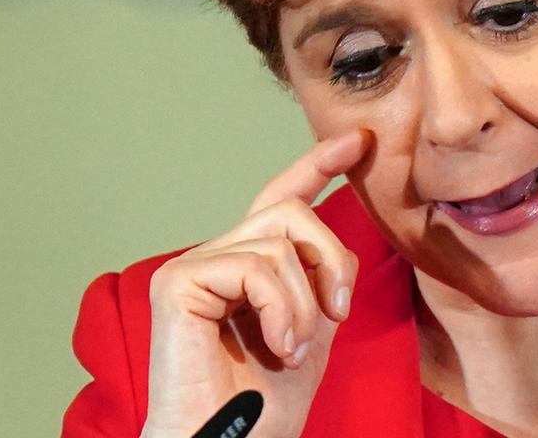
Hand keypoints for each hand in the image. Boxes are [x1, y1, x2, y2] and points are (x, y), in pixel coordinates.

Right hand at [140, 130, 370, 437]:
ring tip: (294, 346)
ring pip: (282, 240)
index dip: (318, 165)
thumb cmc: (268, 397)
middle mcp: (217, 255)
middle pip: (292, 211)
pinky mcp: (178, 282)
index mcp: (249, 264)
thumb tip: (343, 232)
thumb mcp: (314, 322)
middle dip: (331, 260)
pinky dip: (283, 309)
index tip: (358, 141)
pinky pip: (258, 265)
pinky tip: (277, 346)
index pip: (282, 198)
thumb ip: (321, 275)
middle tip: (336, 315)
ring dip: (306, 302)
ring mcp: (193, 266)